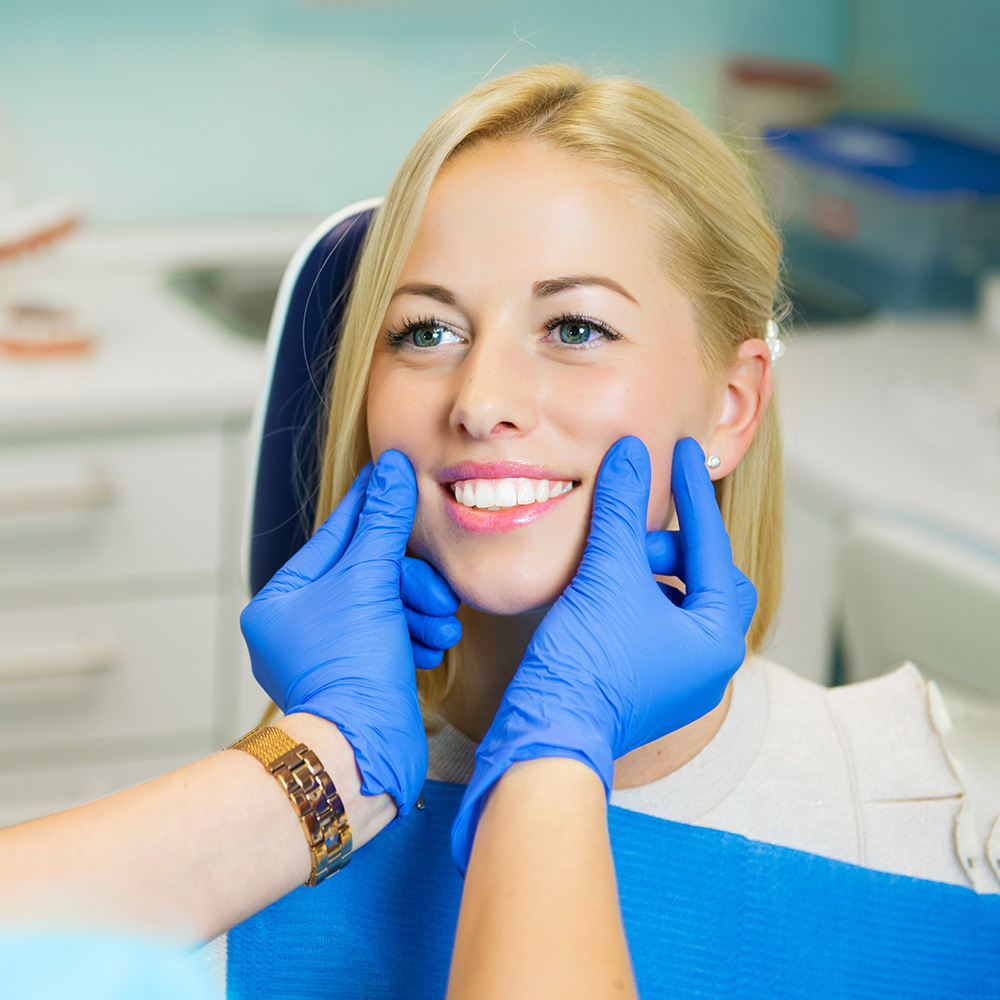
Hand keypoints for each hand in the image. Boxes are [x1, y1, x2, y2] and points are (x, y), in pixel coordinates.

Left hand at [240, 450, 460, 820]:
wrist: (363, 752)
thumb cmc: (351, 668)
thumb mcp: (369, 580)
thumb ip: (384, 522)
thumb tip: (393, 469)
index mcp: (282, 600)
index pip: (336, 536)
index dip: (372, 507)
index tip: (394, 475)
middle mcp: (299, 627)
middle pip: (368, 574)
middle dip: (409, 582)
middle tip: (435, 593)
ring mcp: (329, 654)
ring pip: (387, 606)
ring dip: (419, 612)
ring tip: (440, 628)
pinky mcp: (359, 678)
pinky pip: (392, 638)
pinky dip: (415, 638)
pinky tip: (430, 648)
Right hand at [451, 436, 754, 870]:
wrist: (546, 735)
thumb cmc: (585, 663)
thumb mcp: (607, 572)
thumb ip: (621, 507)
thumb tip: (631, 453)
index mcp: (717, 638)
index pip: (711, 546)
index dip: (694, 493)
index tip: (684, 453)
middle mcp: (710, 664)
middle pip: (705, 579)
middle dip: (671, 547)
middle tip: (631, 534)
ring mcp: (679, 681)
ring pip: (678, 603)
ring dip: (649, 573)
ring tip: (611, 561)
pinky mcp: (647, 688)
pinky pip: (655, 626)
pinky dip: (634, 598)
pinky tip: (602, 589)